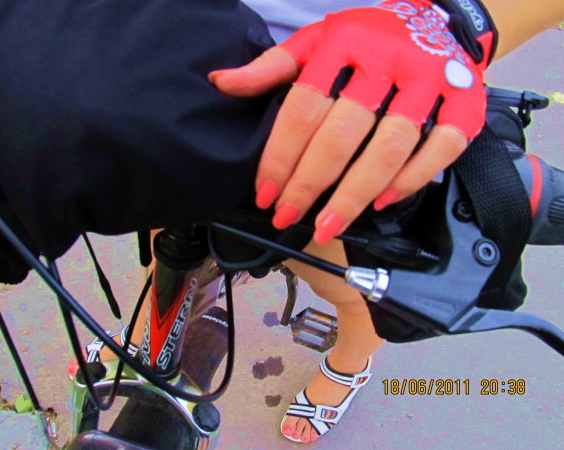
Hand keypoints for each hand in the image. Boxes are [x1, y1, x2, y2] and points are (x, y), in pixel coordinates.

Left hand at [209, 0, 485, 243]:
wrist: (436, 20)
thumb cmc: (367, 37)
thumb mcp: (315, 41)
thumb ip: (271, 67)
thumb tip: (222, 83)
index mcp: (343, 43)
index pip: (302, 108)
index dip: (280, 156)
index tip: (265, 193)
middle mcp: (387, 61)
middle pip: (342, 134)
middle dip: (310, 184)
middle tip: (288, 216)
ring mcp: (429, 82)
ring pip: (389, 147)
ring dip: (355, 194)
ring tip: (327, 224)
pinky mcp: (464, 102)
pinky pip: (440, 148)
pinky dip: (411, 179)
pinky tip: (380, 201)